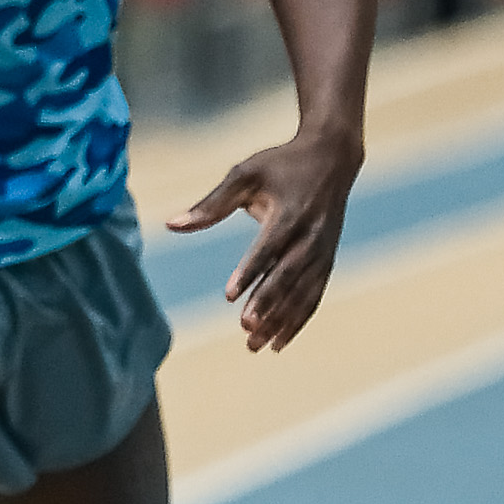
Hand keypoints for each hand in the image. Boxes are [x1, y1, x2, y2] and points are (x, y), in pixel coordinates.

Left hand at [168, 121, 361, 353]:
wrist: (332, 158)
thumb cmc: (280, 165)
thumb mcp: (244, 175)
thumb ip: (211, 204)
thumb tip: (172, 224)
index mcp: (289, 214)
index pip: (268, 248)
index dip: (249, 272)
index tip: (229, 295)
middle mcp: (309, 236)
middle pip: (287, 276)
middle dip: (267, 304)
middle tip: (244, 329)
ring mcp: (322, 251)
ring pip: (302, 293)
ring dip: (281, 320)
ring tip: (254, 345)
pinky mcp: (327, 260)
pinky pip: (313, 296)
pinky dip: (298, 320)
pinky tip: (278, 342)